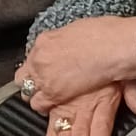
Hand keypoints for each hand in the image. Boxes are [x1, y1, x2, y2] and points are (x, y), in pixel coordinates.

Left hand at [16, 15, 135, 109]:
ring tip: (50, 96)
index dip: (38, 66)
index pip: (32, 57)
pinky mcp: (52, 92)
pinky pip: (37, 104)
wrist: (112, 47)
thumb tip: (69, 46)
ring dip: (37, 94)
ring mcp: (44, 75)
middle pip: (23, 76)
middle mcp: (40, 58)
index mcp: (46, 40)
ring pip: (27, 92)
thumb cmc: (105, 36)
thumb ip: (66, 41)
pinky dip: (43, 106)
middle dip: (32, 81)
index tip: (46, 70)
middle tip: (45, 84)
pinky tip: (53, 104)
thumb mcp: (79, 29)